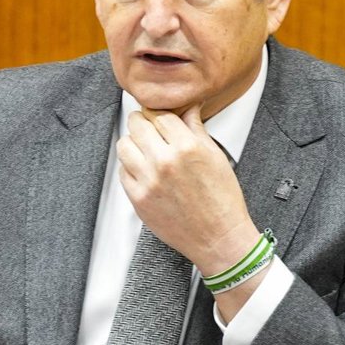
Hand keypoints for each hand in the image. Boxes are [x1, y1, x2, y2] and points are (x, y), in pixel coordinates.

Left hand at [117, 105, 260, 277]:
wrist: (218, 238)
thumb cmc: (222, 199)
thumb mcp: (215, 156)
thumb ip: (196, 128)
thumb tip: (189, 106)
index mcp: (187, 147)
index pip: (160, 114)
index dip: (159, 115)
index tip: (159, 118)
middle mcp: (164, 162)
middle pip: (137, 124)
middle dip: (142, 123)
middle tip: (148, 128)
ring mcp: (148, 181)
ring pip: (124, 145)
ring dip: (132, 143)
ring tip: (144, 149)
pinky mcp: (138, 199)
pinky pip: (122, 171)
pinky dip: (130, 167)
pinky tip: (143, 170)